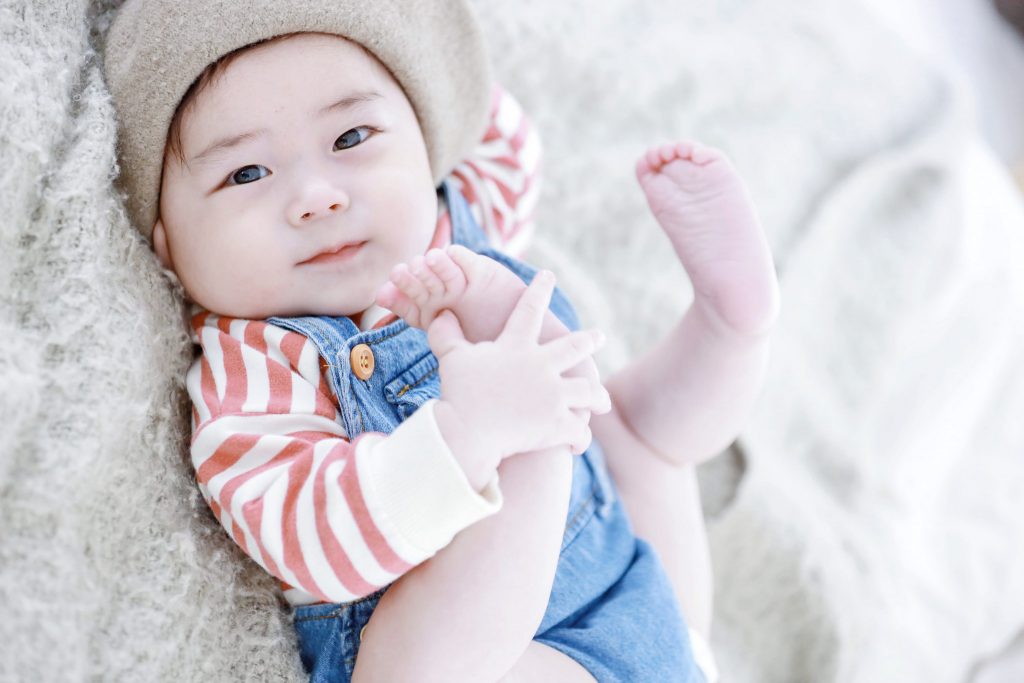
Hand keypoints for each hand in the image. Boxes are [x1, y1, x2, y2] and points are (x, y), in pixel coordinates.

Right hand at [430, 270, 608, 464]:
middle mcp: (542, 366)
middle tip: (600, 336)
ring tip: (602, 399)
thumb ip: (447, 334)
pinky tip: (579, 442)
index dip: (539, 290)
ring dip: (597, 396)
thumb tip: (442, 314)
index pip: (528, 310)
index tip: (548, 276)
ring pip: (587, 391)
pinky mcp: (558, 423)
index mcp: (516, 346)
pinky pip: (578, 430)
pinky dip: (579, 437)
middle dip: (589, 341)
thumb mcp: (451, 357)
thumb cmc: (459, 393)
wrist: (469, 430)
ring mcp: (554, 394)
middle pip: (574, 347)